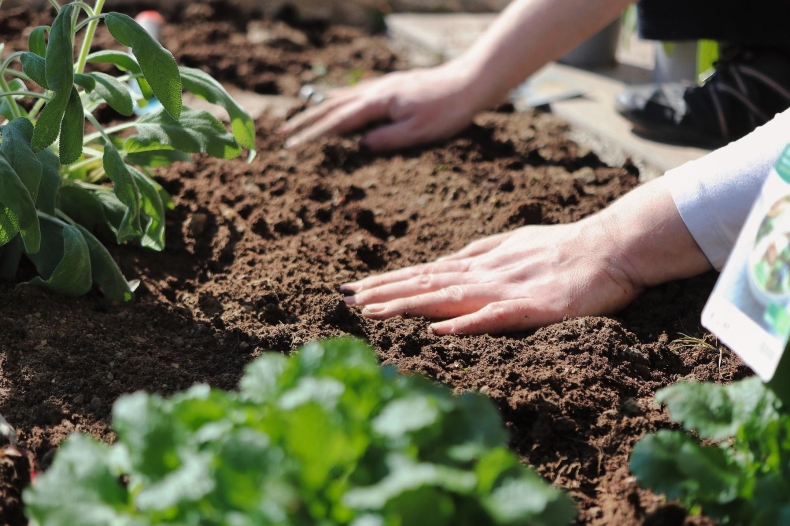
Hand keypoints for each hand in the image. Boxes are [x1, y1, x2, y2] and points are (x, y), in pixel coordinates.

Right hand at [279, 61, 491, 151]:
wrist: (470, 82)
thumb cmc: (447, 110)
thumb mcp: (418, 132)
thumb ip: (387, 139)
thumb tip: (360, 146)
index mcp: (379, 103)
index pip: (338, 122)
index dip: (313, 135)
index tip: (293, 146)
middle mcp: (376, 91)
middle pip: (332, 107)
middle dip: (306, 121)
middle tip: (283, 133)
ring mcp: (383, 86)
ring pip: (342, 98)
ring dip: (318, 109)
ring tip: (300, 119)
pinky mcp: (392, 86)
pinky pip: (356, 92)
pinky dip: (339, 99)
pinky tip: (336, 101)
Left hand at [340, 218, 642, 334]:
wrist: (613, 246)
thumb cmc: (565, 247)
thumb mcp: (514, 245)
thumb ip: (480, 253)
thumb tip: (447, 261)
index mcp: (481, 263)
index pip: (424, 273)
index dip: (388, 281)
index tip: (353, 288)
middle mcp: (485, 274)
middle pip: (426, 283)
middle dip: (383, 292)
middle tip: (344, 299)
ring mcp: (508, 289)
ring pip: (448, 297)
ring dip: (408, 304)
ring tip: (371, 311)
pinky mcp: (534, 308)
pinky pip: (495, 316)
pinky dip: (465, 323)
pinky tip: (438, 329)